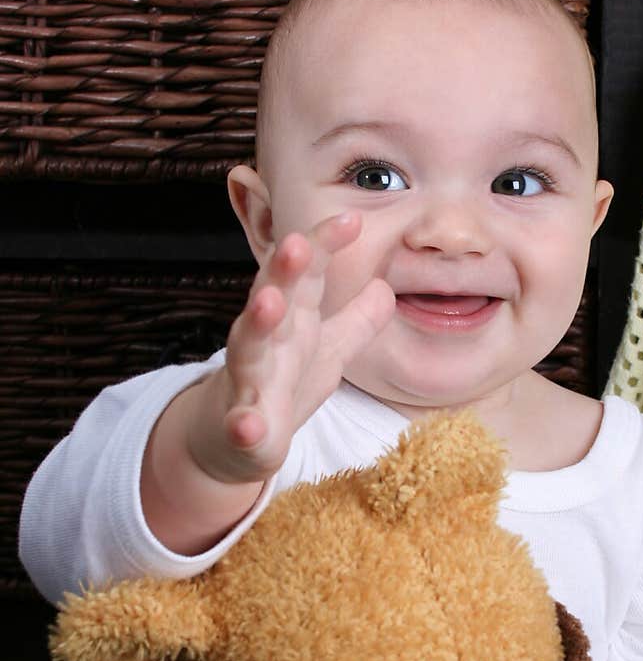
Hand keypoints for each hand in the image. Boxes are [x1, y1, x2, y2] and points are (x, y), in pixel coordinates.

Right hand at [192, 211, 394, 483]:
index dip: (324, 245)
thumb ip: (358, 321)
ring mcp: (249, 381)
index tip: (352, 218)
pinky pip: (241, 425)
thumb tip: (386, 287)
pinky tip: (247, 426)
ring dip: (257, 322)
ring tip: (267, 303)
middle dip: (283, 270)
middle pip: (272, 295)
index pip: (307, 273)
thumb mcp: (329, 351)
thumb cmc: (285, 386)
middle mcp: (266, 340)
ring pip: (248, 346)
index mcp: (291, 319)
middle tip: (297, 244)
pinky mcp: (242, 427)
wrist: (238, 441)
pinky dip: (243, 425)